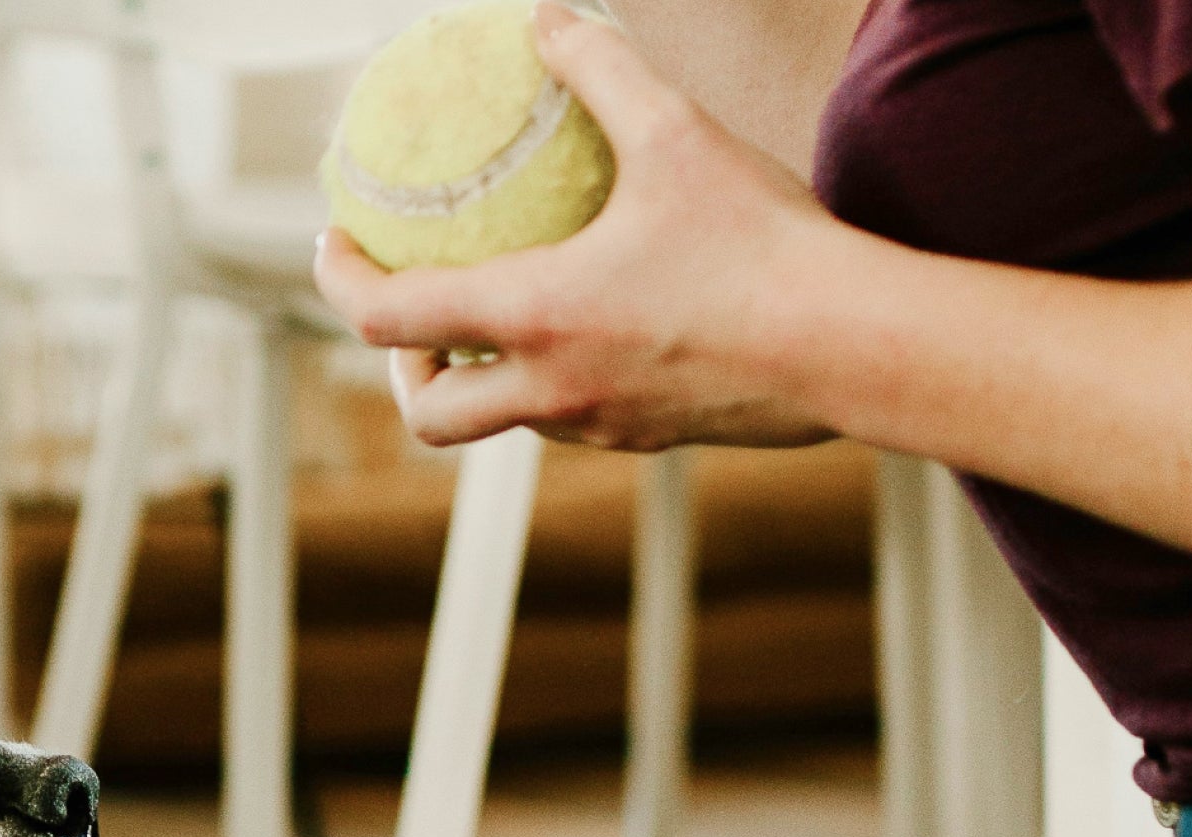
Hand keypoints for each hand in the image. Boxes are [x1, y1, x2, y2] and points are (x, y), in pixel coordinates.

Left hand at [311, 0, 852, 450]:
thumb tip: (550, 21)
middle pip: (427, 413)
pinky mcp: (651, 439)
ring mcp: (601, 426)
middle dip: (403, 368)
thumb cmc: (764, 247)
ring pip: (503, 424)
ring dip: (481, 379)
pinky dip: (552, 384)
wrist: (855, 346)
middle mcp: (552, 389)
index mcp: (533, 318)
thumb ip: (602, 72)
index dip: (342, 281)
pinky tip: (594, 330)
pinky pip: (572, 424)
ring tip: (501, 317)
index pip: (388, 319)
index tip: (336, 245)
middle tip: (415, 317)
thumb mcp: (676, 136)